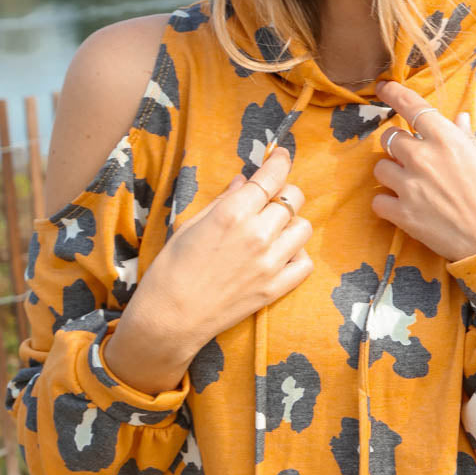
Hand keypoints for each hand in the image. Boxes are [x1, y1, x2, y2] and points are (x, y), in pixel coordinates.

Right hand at [139, 146, 312, 349]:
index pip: (271, 178)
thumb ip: (223, 201)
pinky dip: (297, 255)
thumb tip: (243, 182)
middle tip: (269, 201)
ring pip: (303, 228)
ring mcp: (270, 263)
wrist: (170, 317)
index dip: (280, 163)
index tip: (282, 157)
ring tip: (273, 230)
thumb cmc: (172, 268)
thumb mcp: (190, 224)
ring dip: (291, 223)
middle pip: (293, 199)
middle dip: (283, 194)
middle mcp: (257, 234)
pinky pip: (304, 263)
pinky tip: (280, 255)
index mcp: (233, 213)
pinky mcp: (275, 288)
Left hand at [371, 80, 475, 261]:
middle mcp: (423, 157)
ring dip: (390, 174)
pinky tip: (403, 207)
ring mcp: (410, 186)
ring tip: (410, 185)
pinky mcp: (403, 215)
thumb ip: (465, 139)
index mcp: (447, 138)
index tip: (383, 87)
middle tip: (411, 158)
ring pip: (380, 169)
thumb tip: (458, 119)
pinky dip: (387, 203)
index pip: (410, 105)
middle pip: (389, 138)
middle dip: (397, 146)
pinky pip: (378, 201)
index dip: (393, 93)